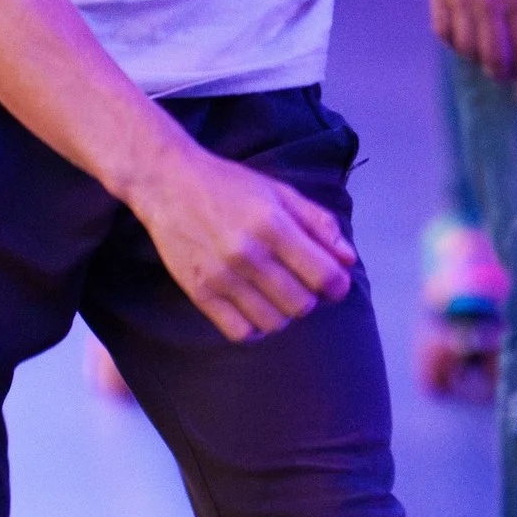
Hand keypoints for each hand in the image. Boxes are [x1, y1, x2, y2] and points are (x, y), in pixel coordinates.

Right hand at [127, 135, 354, 340]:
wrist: (168, 184)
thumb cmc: (229, 186)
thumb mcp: (280, 192)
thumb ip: (318, 223)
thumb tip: (348, 259)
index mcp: (272, 224)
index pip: (324, 276)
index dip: (337, 285)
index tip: (333, 281)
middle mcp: (247, 254)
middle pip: (301, 304)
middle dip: (310, 298)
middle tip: (299, 283)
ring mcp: (221, 276)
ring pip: (274, 323)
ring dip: (283, 313)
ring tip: (275, 294)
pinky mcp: (199, 293)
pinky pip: (240, 332)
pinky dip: (254, 327)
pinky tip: (253, 307)